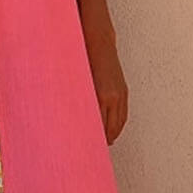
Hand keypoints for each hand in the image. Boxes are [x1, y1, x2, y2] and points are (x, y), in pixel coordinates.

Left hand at [84, 26, 127, 144]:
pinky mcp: (123, 91)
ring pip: (118, 124)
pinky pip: (122, 115)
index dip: (91, 141)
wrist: (97, 40)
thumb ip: (74, 103)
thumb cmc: (81, 59)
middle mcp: (113, 97)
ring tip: (101, 145)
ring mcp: (120, 94)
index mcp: (100, 96)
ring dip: (110, 136)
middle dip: (101, 142)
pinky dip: (117, 126)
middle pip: (109, 129)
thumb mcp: (74, 83)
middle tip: (91, 153)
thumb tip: (69, 122)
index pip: (98, 128)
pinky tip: (110, 132)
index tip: (84, 150)